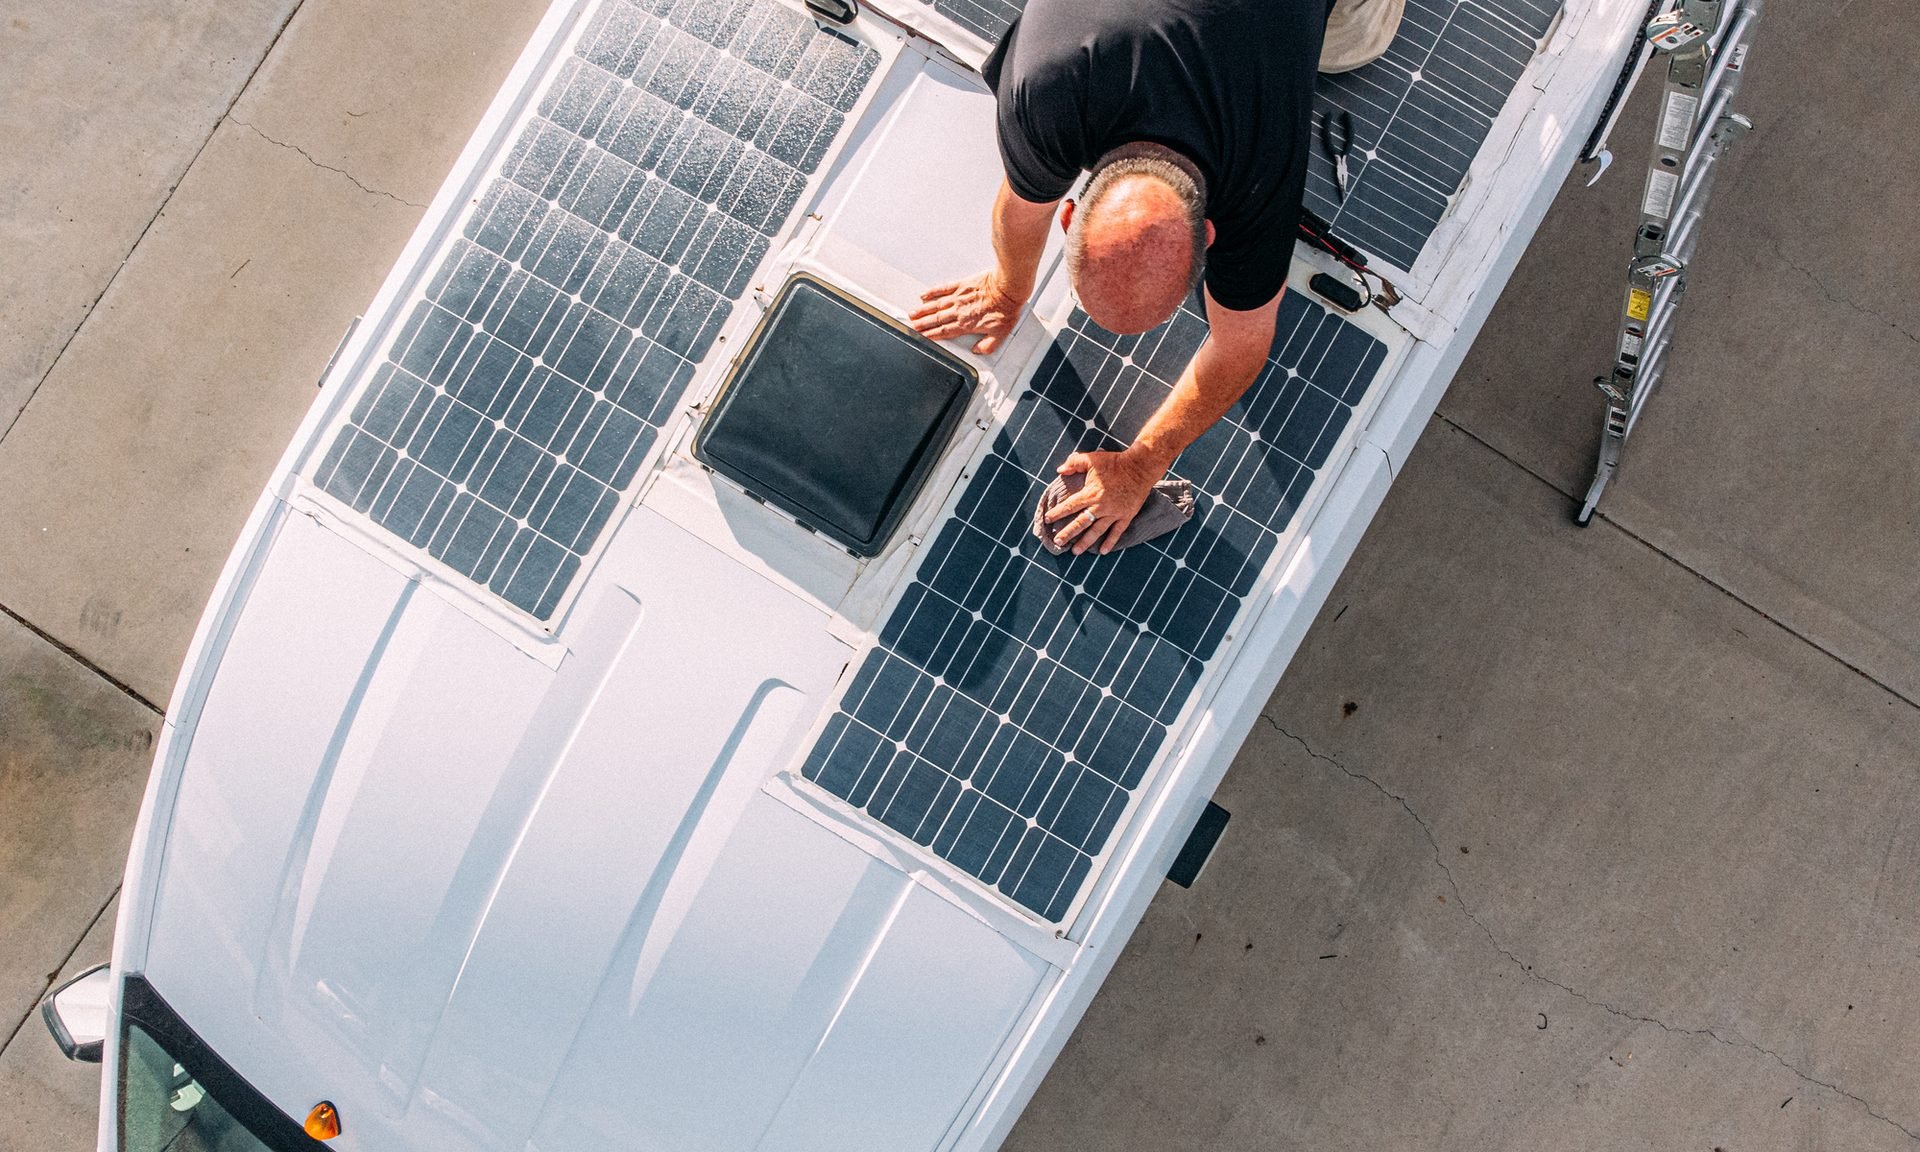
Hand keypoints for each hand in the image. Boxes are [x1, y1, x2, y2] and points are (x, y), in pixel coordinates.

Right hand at [909, 270, 1027, 355]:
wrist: (1008, 288)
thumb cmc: (1006, 308)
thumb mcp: (1001, 333)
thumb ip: (987, 345)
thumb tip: (978, 351)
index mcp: (967, 324)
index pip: (945, 332)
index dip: (932, 335)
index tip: (922, 337)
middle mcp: (959, 311)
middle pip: (936, 319)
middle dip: (922, 324)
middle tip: (912, 326)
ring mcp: (959, 297)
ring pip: (936, 306)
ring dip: (923, 311)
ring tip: (912, 314)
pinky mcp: (962, 285)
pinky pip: (943, 289)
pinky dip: (932, 292)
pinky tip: (925, 295)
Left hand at [1040, 446, 1167, 555]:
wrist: (1140, 467)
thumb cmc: (1115, 462)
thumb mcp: (1092, 459)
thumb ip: (1074, 463)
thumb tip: (1059, 470)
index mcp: (1091, 493)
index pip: (1070, 506)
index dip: (1058, 513)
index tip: (1047, 519)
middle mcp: (1101, 506)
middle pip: (1081, 523)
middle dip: (1068, 533)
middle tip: (1057, 542)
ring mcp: (1114, 513)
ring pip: (1097, 531)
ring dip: (1085, 542)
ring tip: (1075, 552)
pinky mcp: (1126, 515)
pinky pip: (1117, 532)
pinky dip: (1110, 542)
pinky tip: (1103, 551)